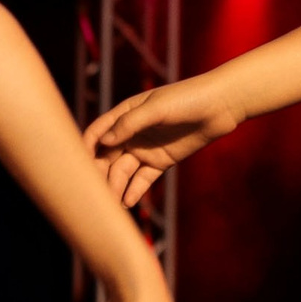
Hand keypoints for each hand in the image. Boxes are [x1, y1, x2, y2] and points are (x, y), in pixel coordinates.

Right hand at [83, 75, 245, 206]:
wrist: (221, 105)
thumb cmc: (187, 99)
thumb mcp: (157, 108)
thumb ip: (130, 123)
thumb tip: (103, 142)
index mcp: (125, 114)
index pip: (99, 132)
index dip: (87, 147)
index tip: (79, 165)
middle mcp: (132, 133)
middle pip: (108, 156)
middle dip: (99, 173)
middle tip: (93, 192)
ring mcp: (146, 148)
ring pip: (123, 171)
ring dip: (116, 186)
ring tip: (112, 203)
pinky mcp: (161, 161)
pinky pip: (143, 179)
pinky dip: (134, 190)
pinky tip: (128, 201)